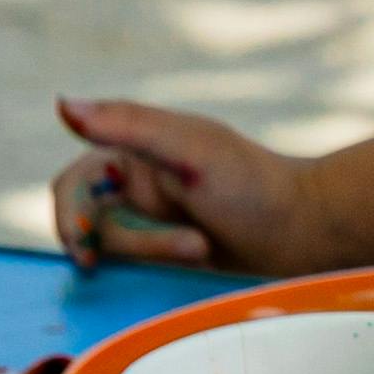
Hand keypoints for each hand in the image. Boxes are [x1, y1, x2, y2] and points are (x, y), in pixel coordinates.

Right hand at [50, 96, 336, 272]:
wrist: (311, 229)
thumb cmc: (255, 186)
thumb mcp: (192, 150)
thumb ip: (129, 125)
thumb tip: (62, 105)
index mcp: (135, 150)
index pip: (75, 185)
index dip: (73, 216)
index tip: (87, 250)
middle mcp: (140, 182)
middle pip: (91, 220)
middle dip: (117, 241)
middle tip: (155, 249)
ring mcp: (157, 218)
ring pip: (116, 247)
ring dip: (152, 252)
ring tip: (199, 247)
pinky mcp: (175, 250)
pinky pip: (138, 265)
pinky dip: (152, 267)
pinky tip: (188, 262)